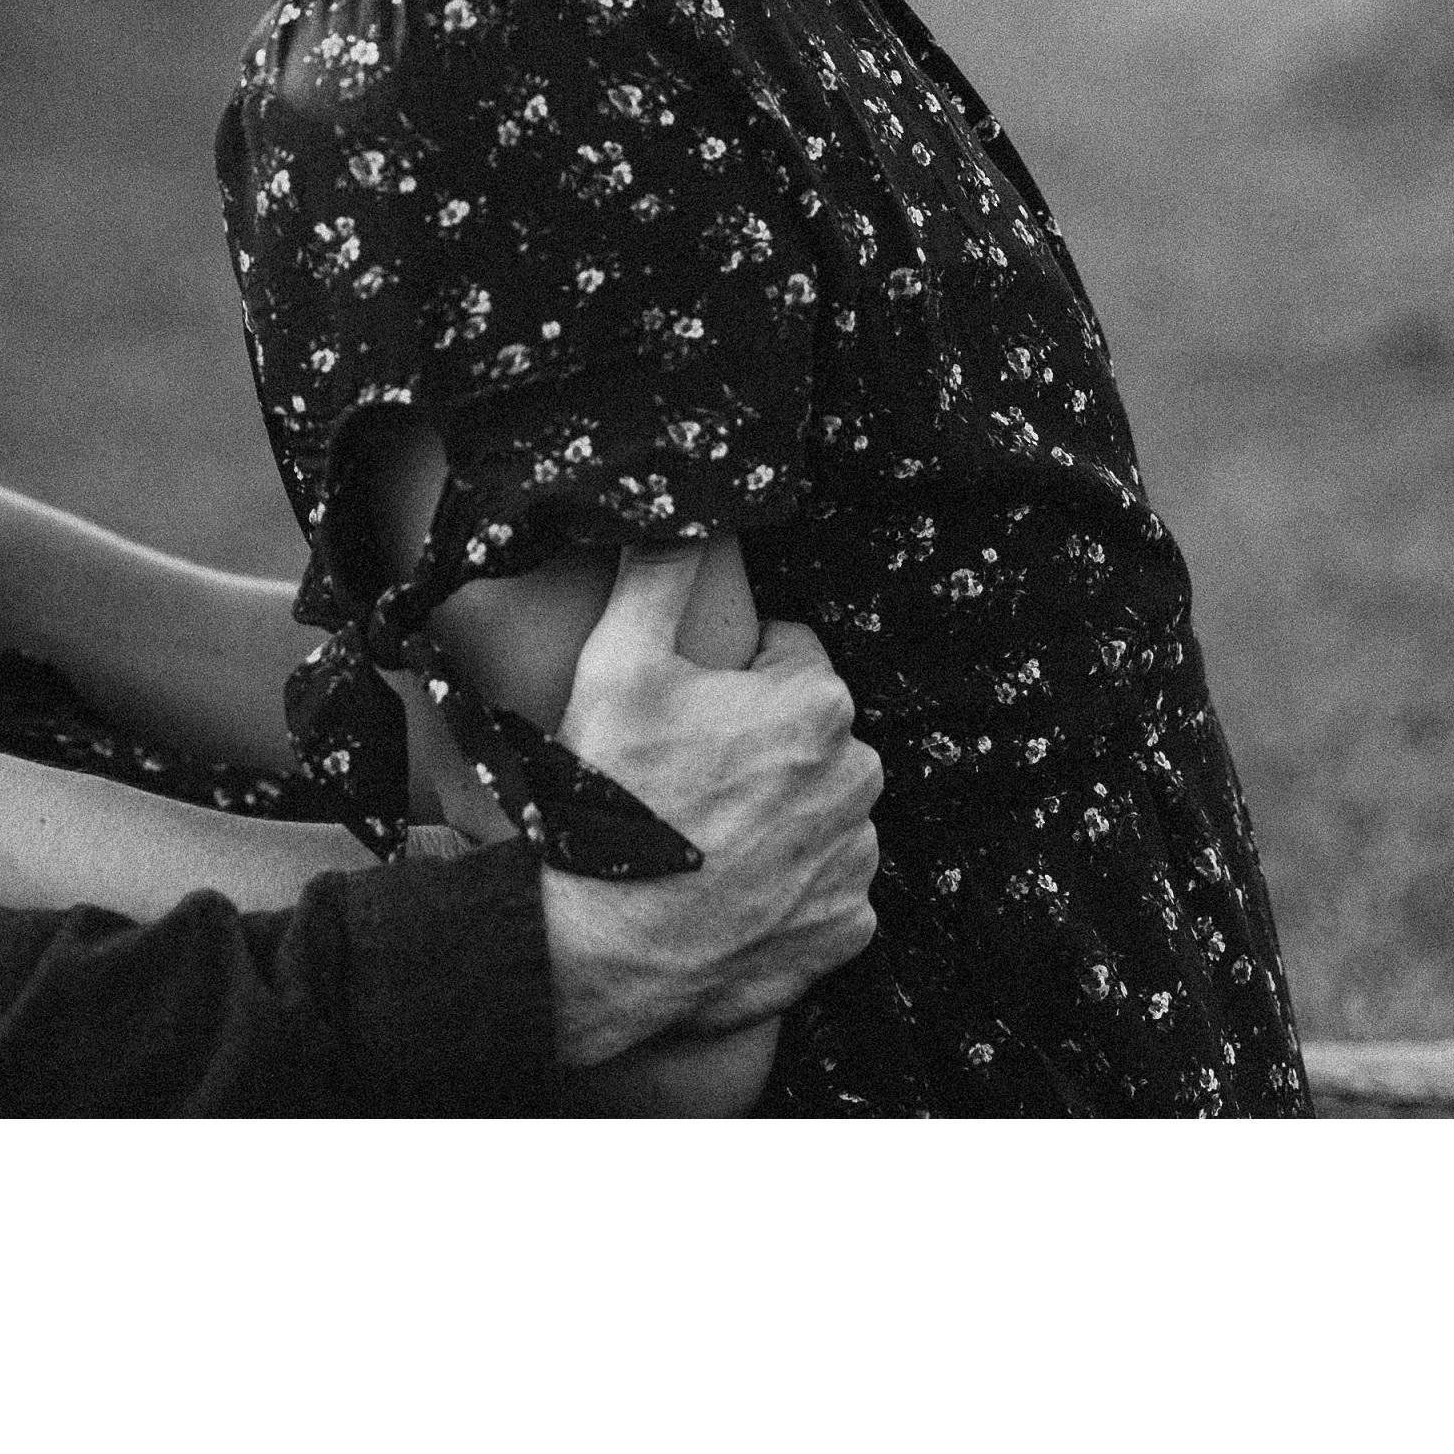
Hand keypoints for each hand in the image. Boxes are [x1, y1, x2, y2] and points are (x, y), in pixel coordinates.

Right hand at [536, 550, 882, 1070]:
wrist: (596, 943)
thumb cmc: (610, 799)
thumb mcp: (617, 662)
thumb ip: (660, 572)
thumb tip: (683, 511)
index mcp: (816, 704)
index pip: (789, 655)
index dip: (732, 677)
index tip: (688, 712)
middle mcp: (856, 778)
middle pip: (810, 732)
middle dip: (762, 742)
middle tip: (688, 774)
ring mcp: (854, 860)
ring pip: (821, 806)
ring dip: (780, 811)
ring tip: (705, 833)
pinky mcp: (846, 928)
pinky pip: (827, 886)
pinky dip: (790, 885)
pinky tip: (732, 886)